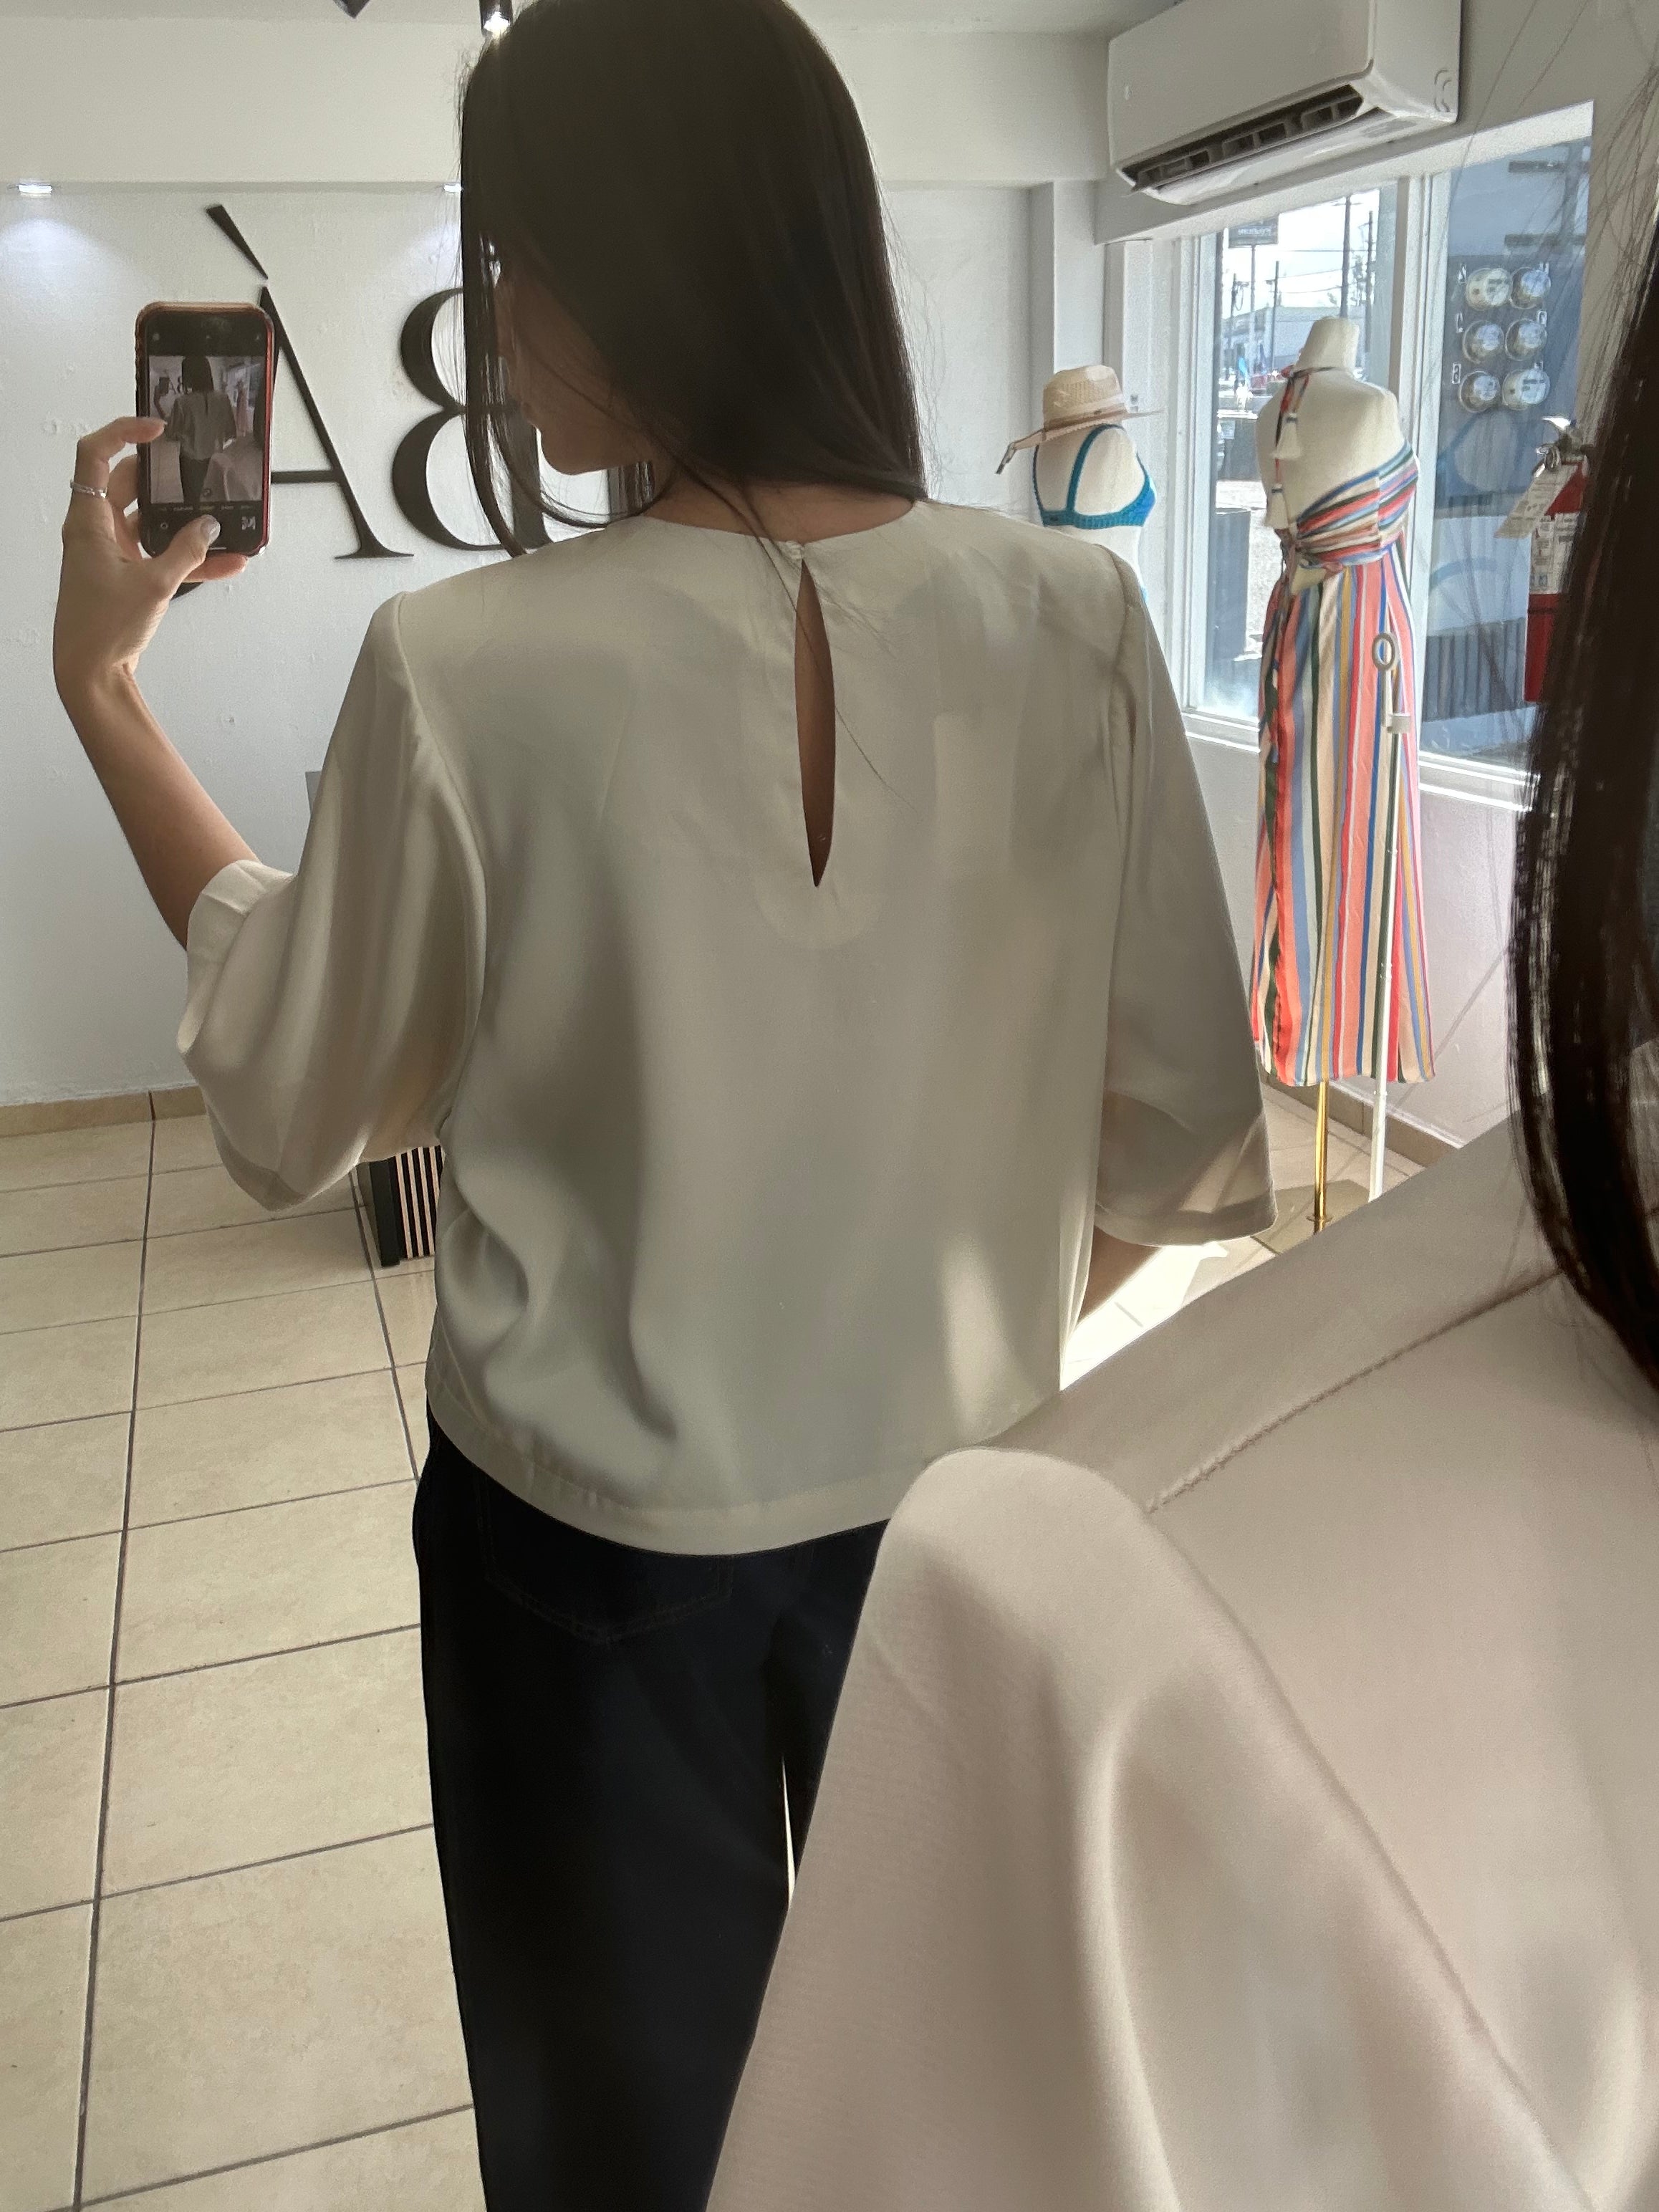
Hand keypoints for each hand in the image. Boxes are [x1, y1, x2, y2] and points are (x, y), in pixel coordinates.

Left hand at [53, 417, 248, 710]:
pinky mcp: (126, 575)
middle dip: (165, 478)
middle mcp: (96, 530)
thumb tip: (211, 526)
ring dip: (184, 521)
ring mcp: (111, 553)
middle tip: (196, 468)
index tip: (158, 430)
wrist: (90, 672)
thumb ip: (186, 552)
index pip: (95, 455)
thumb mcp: (154, 585)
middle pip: (127, 484)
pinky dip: (189, 557)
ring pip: (149, 521)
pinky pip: (161, 555)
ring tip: (219, 514)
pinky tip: (228, 562)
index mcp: (89, 521)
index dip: (124, 433)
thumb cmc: (104, 627)